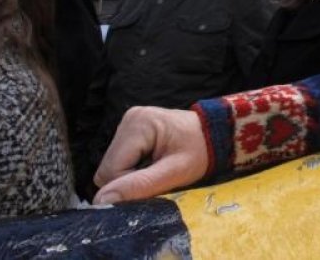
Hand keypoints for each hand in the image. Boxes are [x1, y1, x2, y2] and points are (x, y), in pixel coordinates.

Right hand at [93, 106, 207, 203]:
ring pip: (112, 166)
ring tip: (157, 168)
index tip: (155, 182)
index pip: (110, 170)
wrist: (216, 135)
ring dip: (131, 176)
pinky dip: (134, 168)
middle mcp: (129, 119)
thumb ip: (140, 185)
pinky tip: (153, 163)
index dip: (129, 185)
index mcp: (138, 124)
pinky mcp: (131, 131)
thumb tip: (103, 199)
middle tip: (158, 176)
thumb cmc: (201, 151)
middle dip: (130, 180)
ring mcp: (128, 123)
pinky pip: (120, 160)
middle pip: (108, 168)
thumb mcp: (175, 172)